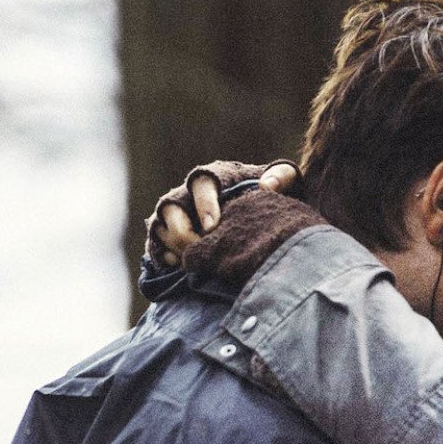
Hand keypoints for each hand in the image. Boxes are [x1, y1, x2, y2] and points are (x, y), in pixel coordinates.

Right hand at [146, 160, 297, 266]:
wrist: (256, 221)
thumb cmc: (269, 199)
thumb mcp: (286, 184)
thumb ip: (283, 176)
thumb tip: (267, 185)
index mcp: (215, 177)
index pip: (202, 183)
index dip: (204, 204)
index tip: (214, 227)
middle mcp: (187, 193)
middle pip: (170, 208)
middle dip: (184, 232)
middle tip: (204, 249)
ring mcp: (173, 215)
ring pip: (160, 228)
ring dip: (176, 246)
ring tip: (198, 260)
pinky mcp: (166, 237)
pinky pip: (156, 247)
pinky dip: (168, 258)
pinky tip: (187, 266)